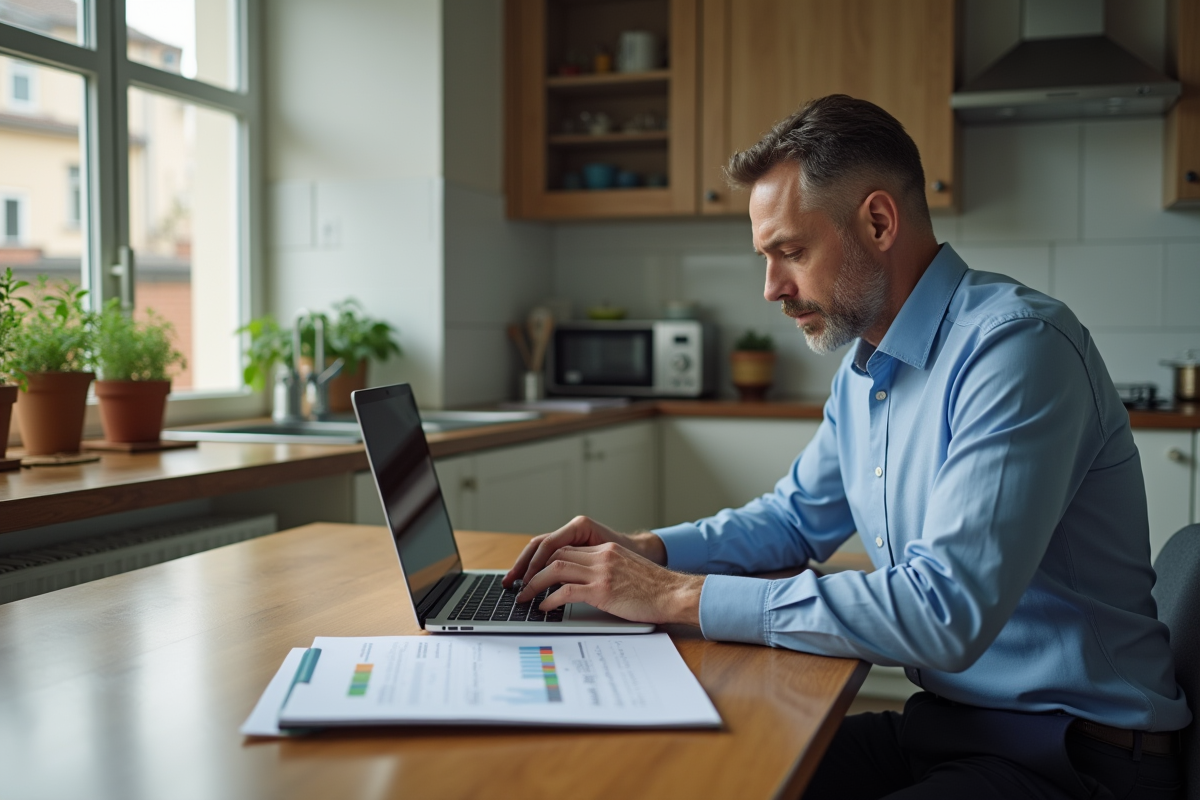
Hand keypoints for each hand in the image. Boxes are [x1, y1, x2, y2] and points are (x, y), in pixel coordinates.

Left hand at [502, 515, 664, 589]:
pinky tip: (544, 607)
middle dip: (533, 570)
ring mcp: (602, 572)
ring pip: (556, 570)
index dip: (544, 561)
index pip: (566, 549)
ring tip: (524, 597)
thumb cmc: (654, 590)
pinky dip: (550, 599)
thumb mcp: (627, 572)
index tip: (531, 573)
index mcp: (606, 550)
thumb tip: (582, 586)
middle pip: (556, 555)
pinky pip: (567, 591)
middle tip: (520, 585)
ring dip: (535, 584)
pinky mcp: (603, 590)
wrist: (675, 594)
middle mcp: (601, 556)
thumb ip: (605, 572)